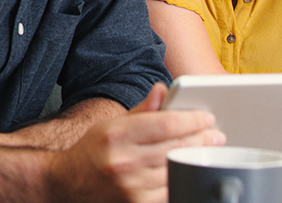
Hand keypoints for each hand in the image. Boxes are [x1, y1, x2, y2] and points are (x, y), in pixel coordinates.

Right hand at [46, 83, 225, 202]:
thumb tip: (163, 90)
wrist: (65, 184)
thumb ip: (142, 110)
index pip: (165, 123)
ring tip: (207, 151)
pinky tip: (189, 171)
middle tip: (216, 135)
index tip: (206, 117)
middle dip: (201, 139)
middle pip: (175, 147)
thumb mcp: (112, 124)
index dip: (191, 120)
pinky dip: (181, 180)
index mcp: (116, 134)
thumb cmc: (93, 151)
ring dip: (195, 160)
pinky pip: (169, 192)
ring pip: (176, 170)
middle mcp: (122, 161)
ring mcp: (130, 187)